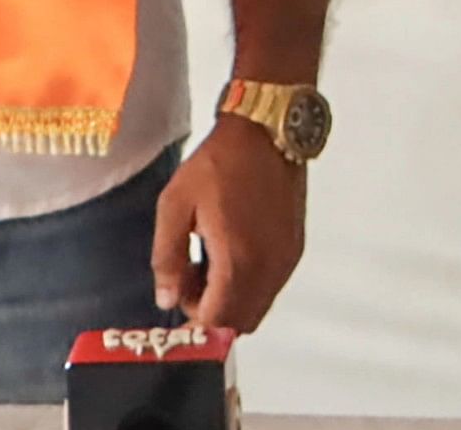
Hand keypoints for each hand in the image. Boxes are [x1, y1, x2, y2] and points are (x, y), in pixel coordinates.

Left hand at [151, 117, 307, 335]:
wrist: (266, 130)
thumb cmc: (220, 162)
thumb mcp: (175, 206)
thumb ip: (167, 259)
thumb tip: (166, 299)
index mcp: (238, 260)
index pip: (216, 323)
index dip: (191, 330)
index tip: (173, 324)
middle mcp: (269, 267)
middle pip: (239, 323)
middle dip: (210, 316)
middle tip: (186, 284)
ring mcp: (286, 258)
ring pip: (257, 307)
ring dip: (229, 302)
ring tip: (205, 264)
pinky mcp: (294, 247)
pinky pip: (270, 286)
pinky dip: (248, 286)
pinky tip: (229, 253)